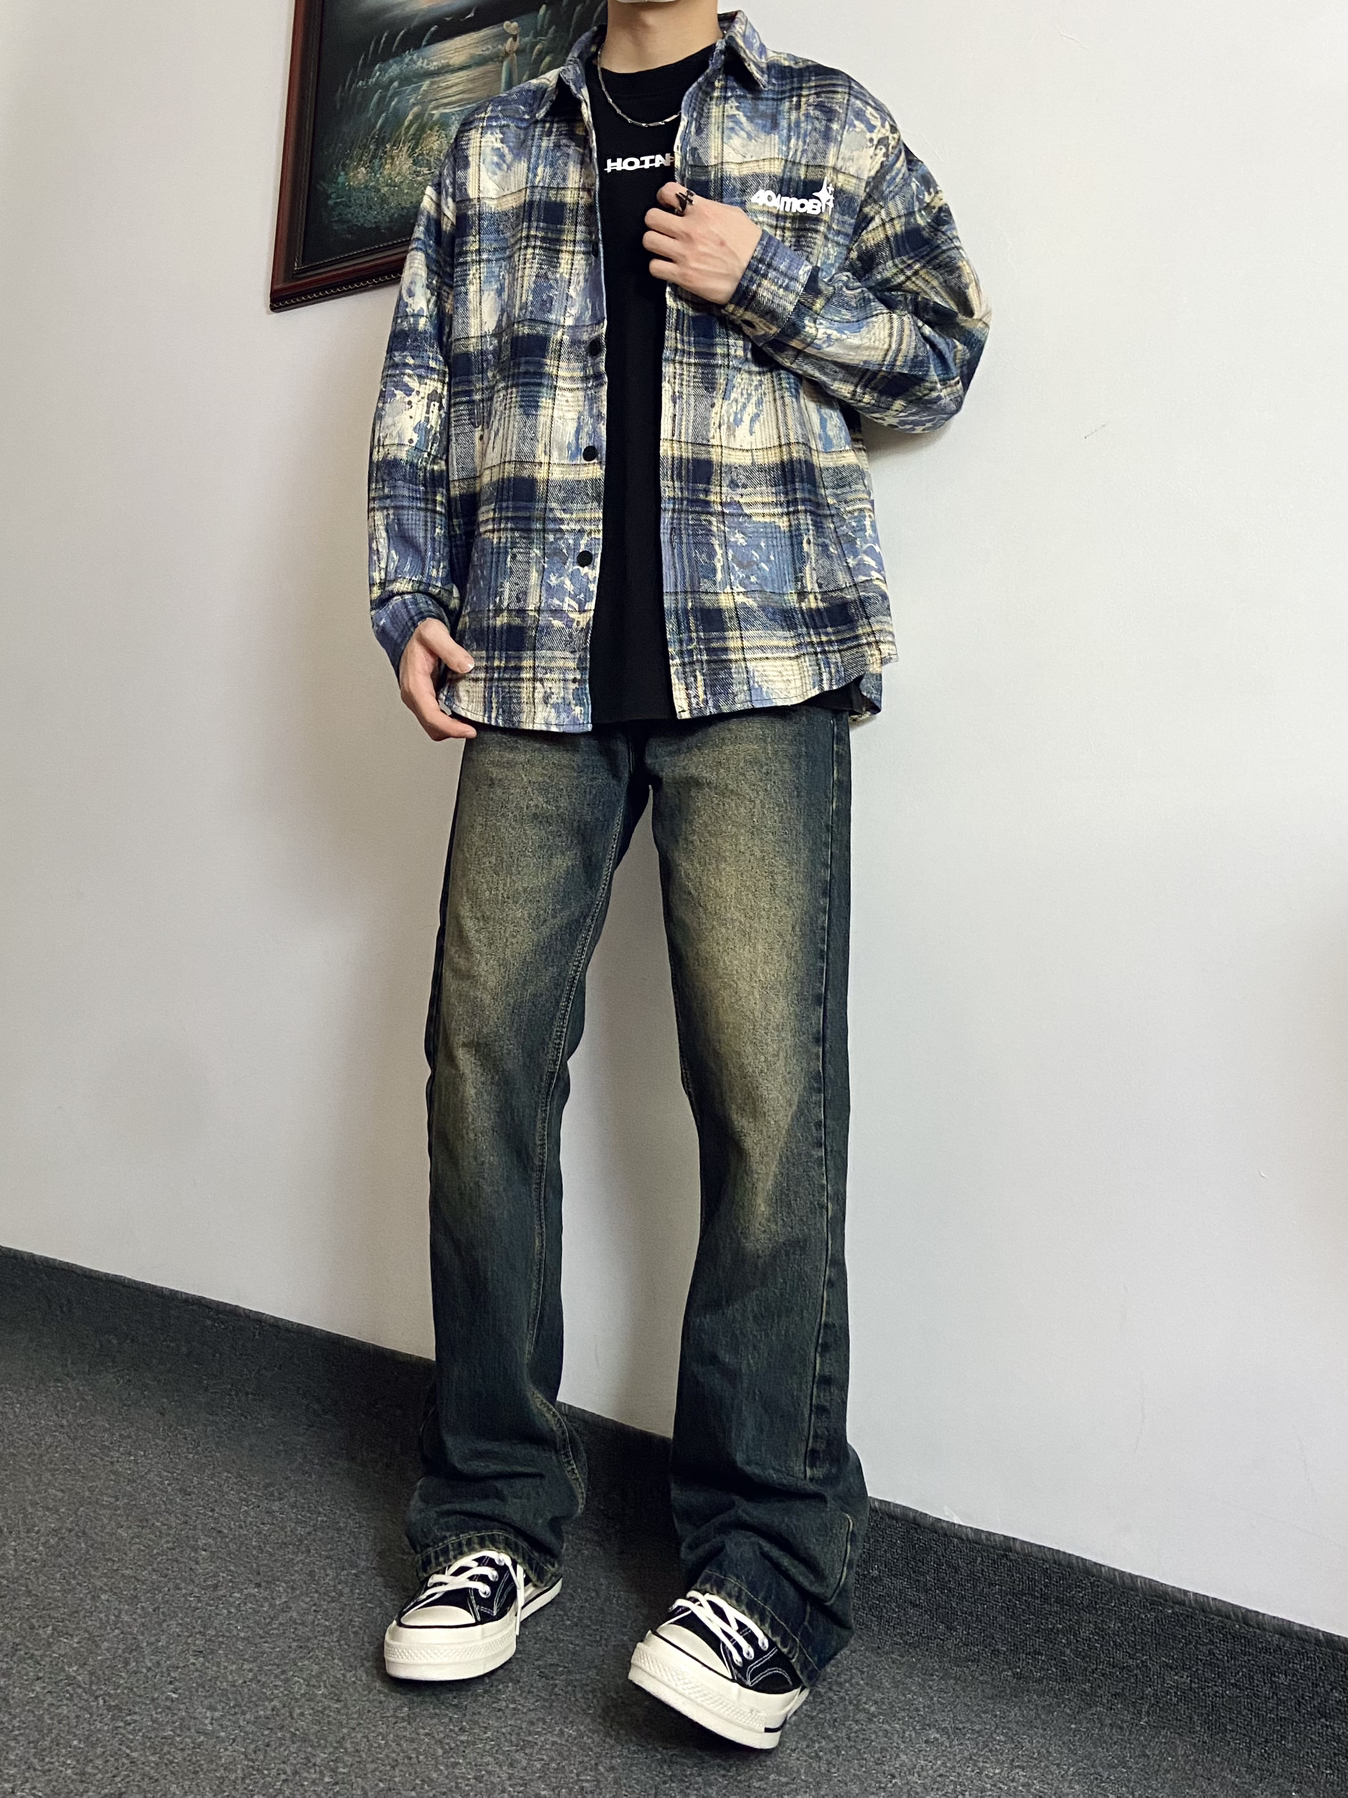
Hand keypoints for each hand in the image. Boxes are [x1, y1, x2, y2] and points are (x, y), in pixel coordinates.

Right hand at [398, 618, 477, 740]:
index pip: (431, 716)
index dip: (451, 728)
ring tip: (472, 725)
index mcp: (414, 685)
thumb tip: (466, 666)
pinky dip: (449, 723)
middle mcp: (413, 696)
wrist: (411, 631)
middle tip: (476, 730)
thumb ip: (450, 649)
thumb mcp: (434, 633)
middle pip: (432, 727)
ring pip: (433, 727)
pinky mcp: (424, 699)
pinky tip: (463, 716)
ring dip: (451, 729)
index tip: (471, 731)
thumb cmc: (421, 633)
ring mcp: (417, 699)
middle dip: (453, 732)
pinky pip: (435, 719)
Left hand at [643, 182, 761, 305]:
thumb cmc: (749, 244)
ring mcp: (684, 254)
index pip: (668, 191)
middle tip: (664, 228)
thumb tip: (694, 206)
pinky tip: (668, 266)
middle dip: (656, 221)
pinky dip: (658, 266)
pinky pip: (655, 267)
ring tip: (664, 247)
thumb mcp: (733, 215)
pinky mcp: (683, 276)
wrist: (757, 275)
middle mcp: (690, 230)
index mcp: (703, 211)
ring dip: (654, 243)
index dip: (663, 197)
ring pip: (649, 241)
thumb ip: (709, 208)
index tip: (666, 204)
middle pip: (651, 217)